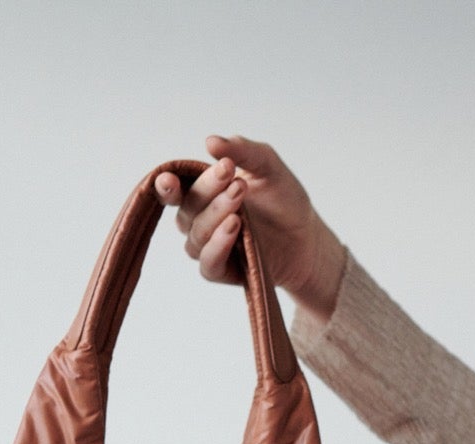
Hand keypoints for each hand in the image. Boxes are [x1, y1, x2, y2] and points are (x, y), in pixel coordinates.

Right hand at [153, 133, 345, 317]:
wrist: (308, 237)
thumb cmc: (284, 201)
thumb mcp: (268, 167)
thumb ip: (242, 151)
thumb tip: (211, 141)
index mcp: (202, 192)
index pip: (175, 188)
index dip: (166, 185)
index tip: (170, 178)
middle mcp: (198, 219)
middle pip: (189, 206)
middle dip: (208, 189)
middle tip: (232, 175)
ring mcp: (207, 245)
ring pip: (197, 233)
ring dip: (216, 213)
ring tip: (240, 197)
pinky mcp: (220, 270)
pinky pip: (208, 261)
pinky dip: (218, 244)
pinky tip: (234, 227)